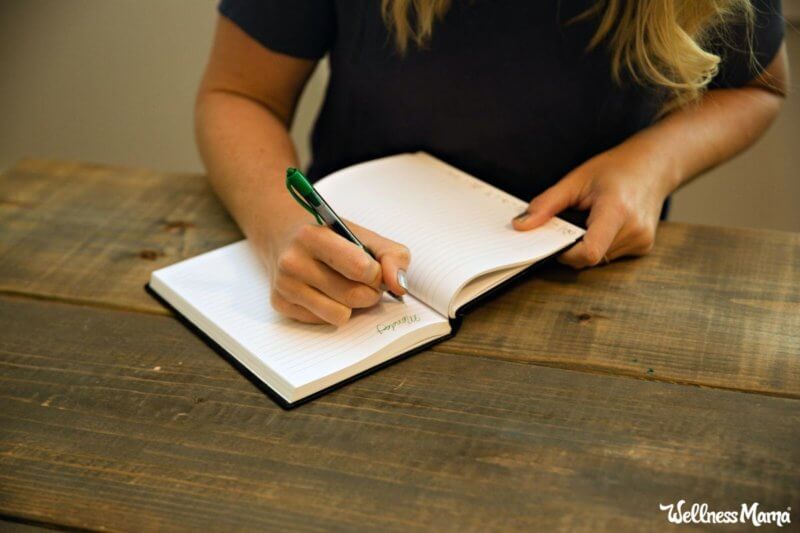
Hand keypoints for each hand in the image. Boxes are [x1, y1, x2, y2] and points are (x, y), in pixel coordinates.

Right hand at [262, 218, 409, 325]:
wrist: (284, 235)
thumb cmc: (331, 237)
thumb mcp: (364, 235)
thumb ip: (392, 256)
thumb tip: (399, 286)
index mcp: (313, 237)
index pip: (361, 268)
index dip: (376, 273)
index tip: (373, 269)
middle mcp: (293, 261)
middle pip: (353, 296)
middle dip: (369, 293)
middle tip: (365, 282)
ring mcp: (284, 286)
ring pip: (340, 315)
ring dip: (352, 306)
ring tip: (345, 287)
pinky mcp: (280, 304)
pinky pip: (323, 322)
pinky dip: (332, 310)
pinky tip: (325, 293)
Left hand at [512, 144, 673, 267]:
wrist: (655, 165)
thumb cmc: (616, 168)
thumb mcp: (576, 180)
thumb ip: (547, 205)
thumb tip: (521, 225)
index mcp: (617, 210)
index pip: (589, 252)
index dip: (566, 253)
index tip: (555, 240)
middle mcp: (634, 229)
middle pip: (590, 258)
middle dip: (573, 246)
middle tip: (573, 221)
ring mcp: (642, 241)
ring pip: (599, 259)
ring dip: (587, 245)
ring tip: (592, 218)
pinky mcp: (644, 247)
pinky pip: (610, 256)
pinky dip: (600, 244)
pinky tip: (605, 224)